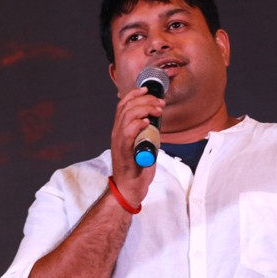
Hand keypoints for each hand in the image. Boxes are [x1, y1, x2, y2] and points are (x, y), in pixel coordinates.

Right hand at [110, 86, 164, 205]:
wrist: (129, 188)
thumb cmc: (136, 168)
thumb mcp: (143, 144)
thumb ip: (146, 132)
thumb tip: (156, 121)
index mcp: (120, 130)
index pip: (123, 105)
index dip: (134, 94)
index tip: (147, 89)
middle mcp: (117, 133)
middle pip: (126, 107)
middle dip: (145, 100)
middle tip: (159, 103)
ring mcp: (119, 142)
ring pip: (126, 116)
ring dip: (144, 109)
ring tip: (157, 110)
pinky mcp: (124, 152)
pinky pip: (127, 133)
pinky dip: (137, 124)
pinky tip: (147, 122)